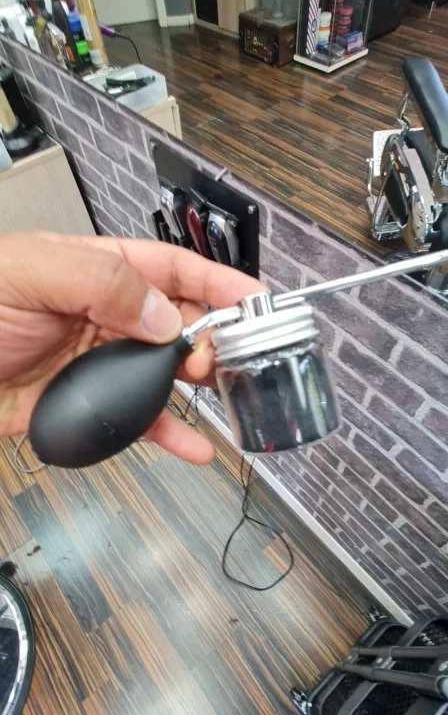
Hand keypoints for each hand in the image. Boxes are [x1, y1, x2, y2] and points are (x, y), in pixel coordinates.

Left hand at [0, 232, 260, 463]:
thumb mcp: (31, 272)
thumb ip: (100, 282)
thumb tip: (163, 314)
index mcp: (96, 270)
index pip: (171, 268)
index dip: (217, 281)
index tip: (256, 300)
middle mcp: (104, 315)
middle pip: (178, 322)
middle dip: (212, 338)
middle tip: (227, 360)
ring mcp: (97, 363)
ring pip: (164, 374)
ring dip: (199, 385)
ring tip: (222, 396)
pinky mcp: (85, 406)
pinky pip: (136, 421)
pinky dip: (169, 434)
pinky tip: (195, 445)